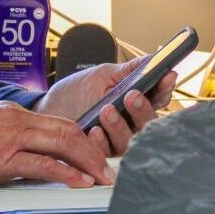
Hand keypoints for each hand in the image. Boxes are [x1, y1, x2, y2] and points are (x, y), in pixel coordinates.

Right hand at [0, 101, 113, 188]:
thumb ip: (9, 142)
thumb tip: (29, 160)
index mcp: (11, 113)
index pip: (58, 122)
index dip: (82, 138)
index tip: (95, 153)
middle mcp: (14, 120)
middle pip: (67, 130)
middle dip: (93, 150)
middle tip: (108, 168)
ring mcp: (8, 138)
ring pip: (60, 143)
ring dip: (87, 161)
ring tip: (101, 176)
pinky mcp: (0, 159)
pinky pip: (40, 164)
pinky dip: (64, 172)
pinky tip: (78, 181)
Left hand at [34, 57, 176, 155]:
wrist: (49, 110)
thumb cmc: (77, 92)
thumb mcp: (103, 75)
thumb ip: (129, 70)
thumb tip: (155, 59)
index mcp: (136, 100)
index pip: (159, 96)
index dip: (165, 87)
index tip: (165, 76)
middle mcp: (131, 122)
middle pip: (150, 121)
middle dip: (143, 108)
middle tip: (132, 95)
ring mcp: (118, 139)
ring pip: (131, 139)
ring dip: (120, 125)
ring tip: (106, 111)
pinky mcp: (102, 154)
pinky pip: (108, 152)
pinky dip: (102, 141)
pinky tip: (94, 131)